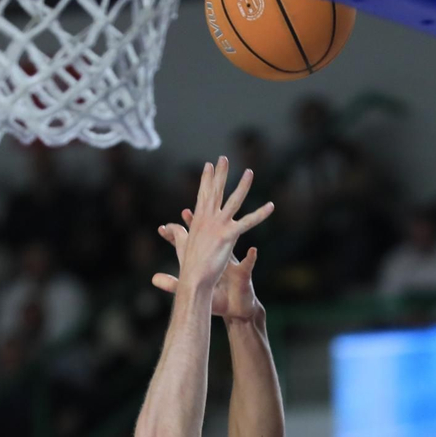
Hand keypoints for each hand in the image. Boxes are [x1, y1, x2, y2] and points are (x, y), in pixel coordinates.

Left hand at [152, 213, 261, 322]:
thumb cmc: (216, 299)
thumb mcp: (194, 292)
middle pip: (207, 236)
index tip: (162, 228)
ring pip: (230, 244)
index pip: (188, 245)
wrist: (236, 309)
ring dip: (229, 233)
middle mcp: (218, 256)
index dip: (175, 237)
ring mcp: (231, 264)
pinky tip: (252, 250)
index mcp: (205, 261)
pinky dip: (250, 258)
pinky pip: (247, 265)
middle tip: (185, 212)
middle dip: (197, 225)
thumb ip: (173, 285)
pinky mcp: (243, 274)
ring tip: (224, 222)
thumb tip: (153, 279)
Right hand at [169, 157, 272, 293]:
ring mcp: (219, 225)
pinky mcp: (229, 235)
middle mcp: (208, 218)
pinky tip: (271, 206)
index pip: (203, 194)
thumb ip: (175, 232)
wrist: (194, 279)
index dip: (207, 179)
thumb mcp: (181, 244)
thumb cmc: (188, 265)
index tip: (209, 165)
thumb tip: (164, 226)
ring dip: (243, 185)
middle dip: (220, 173)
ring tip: (249, 171)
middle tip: (223, 157)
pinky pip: (249, 222)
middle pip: (216, 191)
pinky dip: (261, 214)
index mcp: (198, 219)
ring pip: (234, 201)